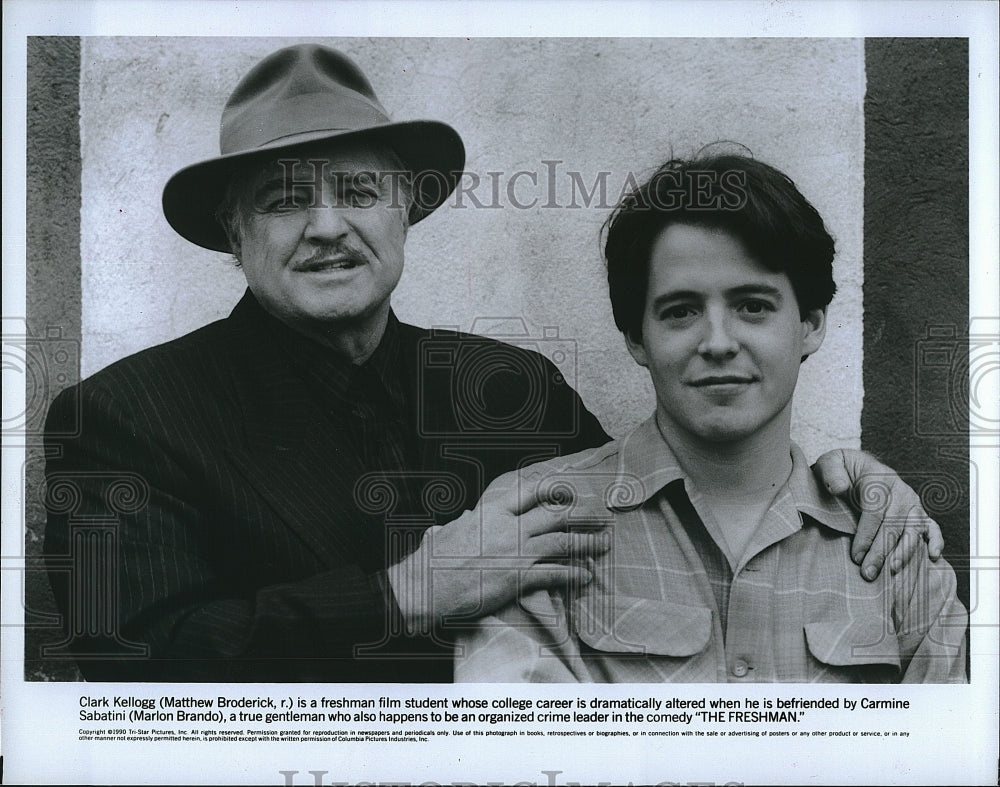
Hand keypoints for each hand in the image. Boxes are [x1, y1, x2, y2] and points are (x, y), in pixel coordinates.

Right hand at [387, 469, 610, 632]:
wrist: (427, 586)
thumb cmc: (433, 559)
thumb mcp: (451, 529)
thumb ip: (467, 522)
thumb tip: (468, 518)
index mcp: (493, 511)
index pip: (532, 492)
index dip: (557, 490)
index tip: (572, 492)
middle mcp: (510, 528)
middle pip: (557, 515)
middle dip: (584, 515)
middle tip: (601, 517)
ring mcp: (516, 553)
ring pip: (563, 543)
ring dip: (588, 543)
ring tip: (604, 543)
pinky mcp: (519, 579)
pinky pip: (555, 574)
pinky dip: (574, 574)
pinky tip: (587, 575)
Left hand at [812, 449, 943, 580]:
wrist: (857, 467)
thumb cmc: (841, 470)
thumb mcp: (830, 463)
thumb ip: (831, 473)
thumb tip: (839, 487)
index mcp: (878, 478)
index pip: (874, 511)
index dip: (866, 535)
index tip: (856, 556)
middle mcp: (900, 491)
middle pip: (893, 524)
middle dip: (881, 551)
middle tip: (869, 573)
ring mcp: (912, 502)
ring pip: (913, 529)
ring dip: (905, 551)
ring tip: (893, 570)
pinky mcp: (918, 513)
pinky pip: (932, 527)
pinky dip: (936, 541)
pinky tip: (932, 557)